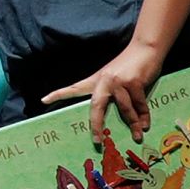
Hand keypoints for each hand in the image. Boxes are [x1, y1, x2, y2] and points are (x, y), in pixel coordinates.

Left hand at [43, 41, 163, 143]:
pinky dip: (143, 116)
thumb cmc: (130, 66)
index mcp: (96, 80)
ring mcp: (118, 82)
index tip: (43, 101)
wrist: (145, 48)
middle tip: (97, 140)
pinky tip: (146, 125)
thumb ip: (112, 94)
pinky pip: (139, 105)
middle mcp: (104, 81)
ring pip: (124, 110)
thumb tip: (118, 117)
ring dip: (133, 124)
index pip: (74, 88)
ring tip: (137, 136)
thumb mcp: (115, 78)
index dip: (58, 95)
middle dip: (96, 125)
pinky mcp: (133, 82)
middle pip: (96, 107)